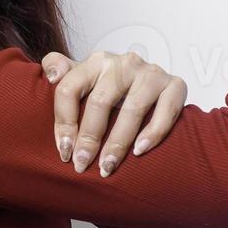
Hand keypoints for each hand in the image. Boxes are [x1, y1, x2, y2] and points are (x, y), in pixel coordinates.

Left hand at [41, 50, 188, 176]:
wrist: (153, 86)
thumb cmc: (111, 88)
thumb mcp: (83, 76)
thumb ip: (60, 69)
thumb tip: (51, 75)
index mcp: (96, 61)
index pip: (69, 88)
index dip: (63, 122)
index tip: (64, 151)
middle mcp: (124, 63)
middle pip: (100, 101)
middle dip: (89, 138)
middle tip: (82, 164)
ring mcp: (151, 73)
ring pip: (132, 109)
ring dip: (118, 142)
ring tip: (107, 166)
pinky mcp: (176, 85)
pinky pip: (167, 110)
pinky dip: (154, 132)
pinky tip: (139, 151)